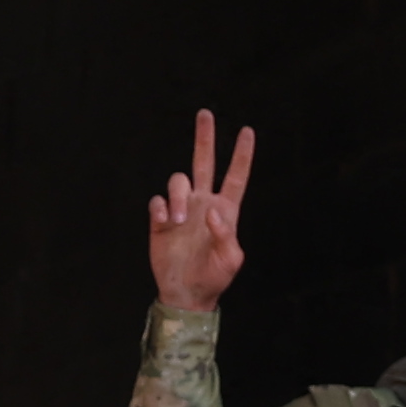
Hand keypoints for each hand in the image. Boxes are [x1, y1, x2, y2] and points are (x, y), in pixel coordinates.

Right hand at [147, 112, 255, 313]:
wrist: (186, 293)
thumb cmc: (213, 277)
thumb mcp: (230, 260)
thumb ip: (226, 235)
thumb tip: (212, 211)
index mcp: (225, 211)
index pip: (235, 176)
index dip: (242, 155)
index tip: (247, 131)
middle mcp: (203, 204)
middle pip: (204, 163)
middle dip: (204, 138)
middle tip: (205, 114)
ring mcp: (182, 210)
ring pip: (178, 181)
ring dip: (178, 196)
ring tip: (178, 220)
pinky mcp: (161, 219)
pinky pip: (158, 200)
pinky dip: (161, 208)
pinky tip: (166, 223)